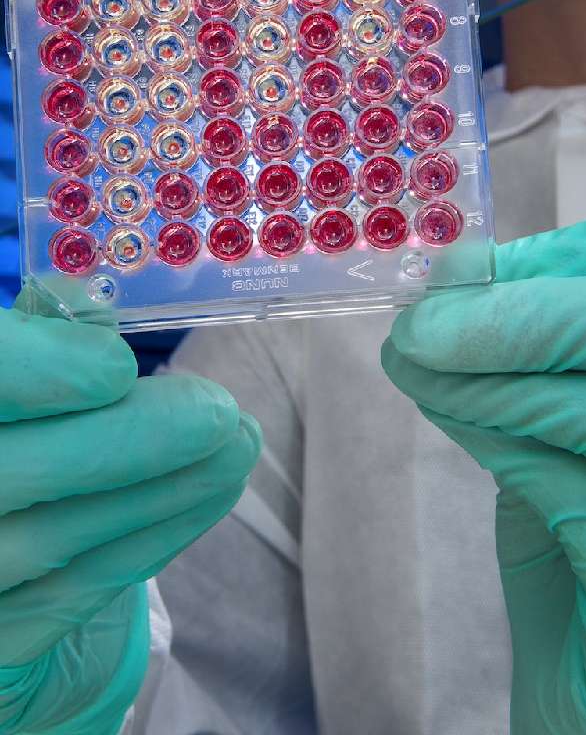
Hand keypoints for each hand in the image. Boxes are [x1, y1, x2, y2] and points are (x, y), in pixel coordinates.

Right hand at [0, 291, 261, 734]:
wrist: (1, 528)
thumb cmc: (17, 417)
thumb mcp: (19, 361)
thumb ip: (45, 333)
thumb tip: (100, 317)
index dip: (41, 373)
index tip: (119, 366)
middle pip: (8, 472)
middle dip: (131, 440)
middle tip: (220, 411)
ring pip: (53, 538)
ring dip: (166, 489)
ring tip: (238, 443)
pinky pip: (75, 591)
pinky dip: (152, 537)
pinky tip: (209, 491)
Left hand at [382, 201, 585, 733]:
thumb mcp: (585, 432)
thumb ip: (554, 353)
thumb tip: (469, 270)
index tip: (486, 257)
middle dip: (557, 300)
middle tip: (438, 306)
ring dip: (497, 370)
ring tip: (415, 356)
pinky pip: (585, 500)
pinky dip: (500, 438)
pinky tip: (446, 410)